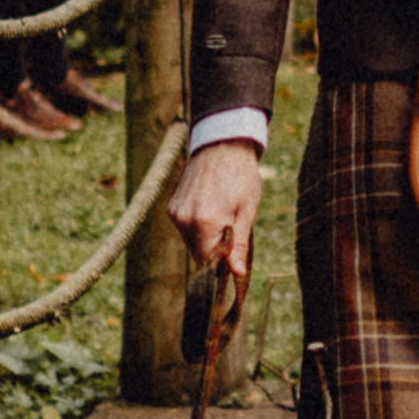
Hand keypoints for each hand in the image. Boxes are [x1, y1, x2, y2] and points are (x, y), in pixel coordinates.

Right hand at [172, 134, 263, 276]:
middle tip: (232, 231)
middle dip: (215, 251)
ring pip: (190, 241)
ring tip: (221, 214)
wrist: (222, 145)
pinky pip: (184, 227)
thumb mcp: (247, 211)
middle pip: (198, 254)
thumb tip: (237, 274)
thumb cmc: (241, 176)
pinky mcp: (171, 206)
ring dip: (205, 238)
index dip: (221, 267)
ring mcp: (175, 212)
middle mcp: (185, 219)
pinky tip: (209, 207)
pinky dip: (196, 225)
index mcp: (206, 223)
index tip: (232, 265)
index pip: (208, 263)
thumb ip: (239, 245)